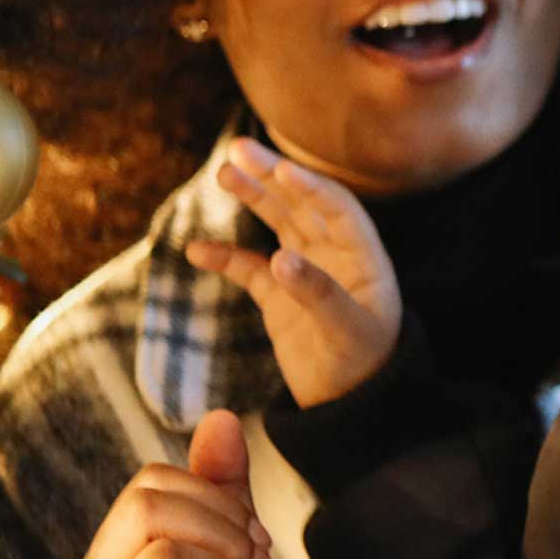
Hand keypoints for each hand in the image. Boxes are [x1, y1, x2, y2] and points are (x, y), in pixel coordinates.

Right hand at [185, 137, 400, 406]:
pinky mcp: (279, 297)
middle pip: (301, 205)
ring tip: (224, 172)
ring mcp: (304, 273)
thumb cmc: (362, 367)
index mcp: (363, 257)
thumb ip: (317, 293)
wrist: (350, 408)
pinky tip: (196, 250)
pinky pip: (249, 269)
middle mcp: (335, 256)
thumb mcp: (345, 331)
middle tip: (237, 150)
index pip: (337, 208)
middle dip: (271, 177)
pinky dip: (225, 258)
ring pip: (276, 224)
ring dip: (252, 198)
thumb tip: (280, 258)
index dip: (310, 186)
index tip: (281, 167)